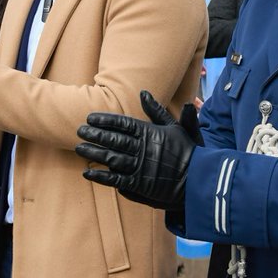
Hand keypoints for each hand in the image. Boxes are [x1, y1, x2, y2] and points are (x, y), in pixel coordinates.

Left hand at [75, 91, 201, 211]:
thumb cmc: (188, 151)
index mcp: (149, 133)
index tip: (90, 117)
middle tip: (79, 130)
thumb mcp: (175, 126)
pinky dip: (101, 177)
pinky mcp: (139, 185)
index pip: (122, 123)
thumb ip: (157, 111)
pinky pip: (115, 180)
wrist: (198, 179)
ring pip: (111, 158)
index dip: (105, 120)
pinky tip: (88, 173)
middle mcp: (142, 149)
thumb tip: (143, 93)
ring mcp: (139, 167)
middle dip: (95, 134)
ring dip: (94, 153)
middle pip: (113, 139)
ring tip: (79, 148)